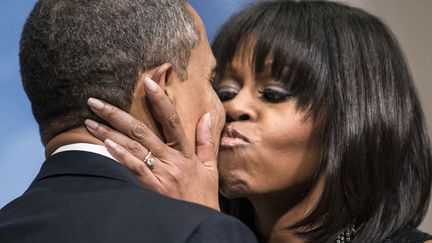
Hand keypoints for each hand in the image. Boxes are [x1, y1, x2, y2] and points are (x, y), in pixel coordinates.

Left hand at [85, 77, 219, 209]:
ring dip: (109, 133)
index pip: (172, 120)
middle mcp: (172, 160)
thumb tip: (206, 116)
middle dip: (116, 114)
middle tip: (95, 102)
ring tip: (89, 121)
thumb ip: (206, 141)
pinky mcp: (152, 189)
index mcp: (185, 153)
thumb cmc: (203, 196)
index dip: (160, 100)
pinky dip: (120, 155)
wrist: (201, 223)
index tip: (146, 82)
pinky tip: (106, 144)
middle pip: (142, 131)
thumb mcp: (210, 167)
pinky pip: (134, 169)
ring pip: (133, 147)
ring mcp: (161, 175)